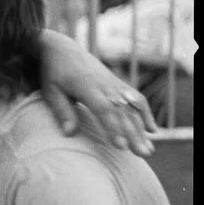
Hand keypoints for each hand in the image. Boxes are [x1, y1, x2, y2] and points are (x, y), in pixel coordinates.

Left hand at [37, 31, 157, 154]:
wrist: (64, 50)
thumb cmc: (54, 73)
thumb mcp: (51, 91)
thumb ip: (62, 111)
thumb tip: (69, 134)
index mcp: (86, 86)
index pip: (104, 109)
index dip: (113, 127)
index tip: (120, 146)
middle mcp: (105, 85)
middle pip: (123, 111)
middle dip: (133, 134)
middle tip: (142, 154)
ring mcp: (115, 84)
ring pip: (133, 108)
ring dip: (142, 129)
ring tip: (148, 151)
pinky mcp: (119, 84)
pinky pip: (137, 99)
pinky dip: (146, 113)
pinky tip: (152, 130)